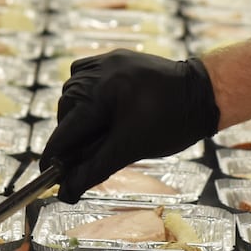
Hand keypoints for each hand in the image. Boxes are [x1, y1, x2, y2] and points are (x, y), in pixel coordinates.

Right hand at [40, 51, 219, 202]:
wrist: (203, 93)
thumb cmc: (170, 123)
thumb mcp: (129, 150)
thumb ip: (94, 169)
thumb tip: (65, 192)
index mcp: (99, 93)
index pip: (65, 130)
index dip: (55, 154)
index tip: (48, 173)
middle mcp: (97, 72)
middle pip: (66, 110)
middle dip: (71, 136)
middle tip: (80, 158)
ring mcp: (106, 61)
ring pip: (74, 91)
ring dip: (78, 114)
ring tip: (94, 135)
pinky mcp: (115, 57)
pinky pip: (86, 75)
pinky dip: (86, 94)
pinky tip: (98, 109)